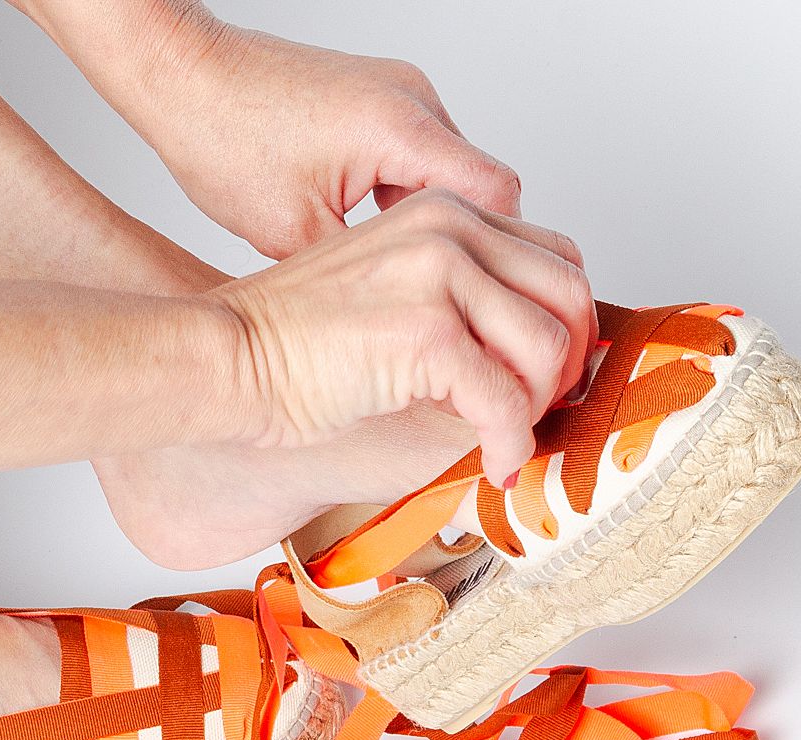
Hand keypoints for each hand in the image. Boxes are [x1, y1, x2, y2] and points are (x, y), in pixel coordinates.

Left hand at [20, 0, 524, 259]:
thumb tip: (405, 318)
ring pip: (452, 180)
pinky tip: (379, 242)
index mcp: (400, 129)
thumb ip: (365, 275)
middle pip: (484, 192)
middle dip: (471, 252)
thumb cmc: (223, 137)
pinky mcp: (380, 101)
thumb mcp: (294, 234)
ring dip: (436, 231)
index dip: (500, 259)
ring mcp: (399, 96)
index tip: (484, 304)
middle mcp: (412, 102)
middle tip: (450, 307)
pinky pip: (421, 162)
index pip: (499, 198)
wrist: (186, 78)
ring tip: (405, 279)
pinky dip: (410, 206)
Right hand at [211, 189, 594, 486]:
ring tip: (503, 439)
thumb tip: (537, 360)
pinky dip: (509, 444)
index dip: (569, 324)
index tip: (550, 375)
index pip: (555, 256)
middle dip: (569, 366)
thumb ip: (459, 301)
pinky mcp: (427, 332)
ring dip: (537, 410)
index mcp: (444, 213)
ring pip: (549, 348)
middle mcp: (450, 229)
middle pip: (569, 295)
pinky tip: (492, 464)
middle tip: (540, 413)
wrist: (230, 355)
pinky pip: (505, 400)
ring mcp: (440, 275)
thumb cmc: (296, 339)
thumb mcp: (393, 292)